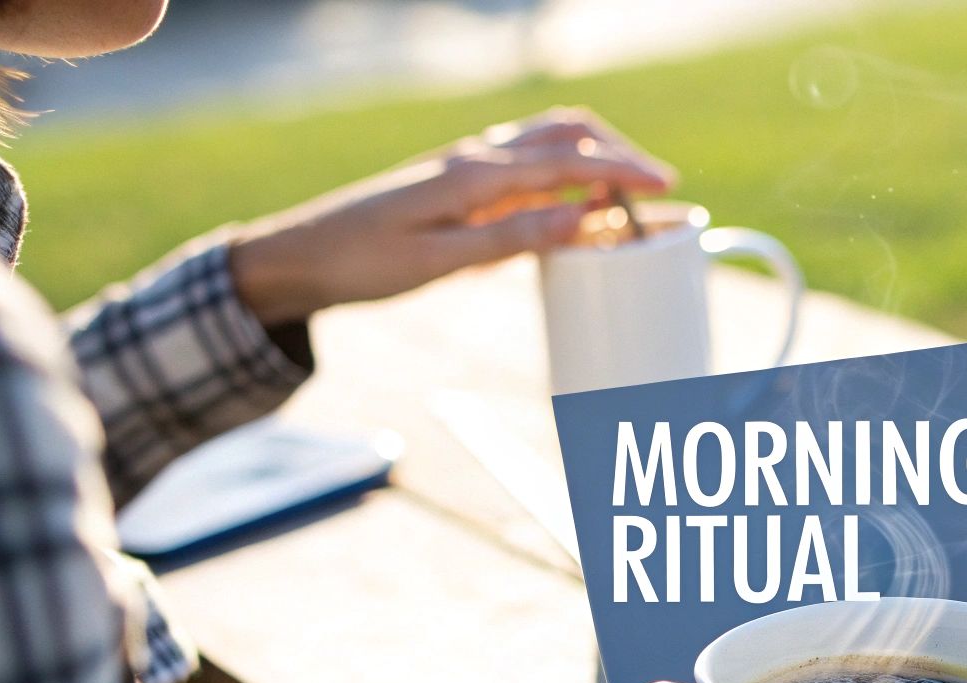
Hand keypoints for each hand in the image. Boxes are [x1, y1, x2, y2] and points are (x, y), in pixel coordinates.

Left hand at [229, 107, 674, 324]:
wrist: (297, 258)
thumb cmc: (360, 263)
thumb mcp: (439, 260)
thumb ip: (511, 236)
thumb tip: (583, 216)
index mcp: (474, 176)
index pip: (568, 163)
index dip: (624, 171)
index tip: (668, 186)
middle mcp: (476, 161)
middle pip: (566, 136)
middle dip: (619, 155)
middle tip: (659, 193)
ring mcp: (467, 171)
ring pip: (547, 146)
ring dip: (593, 160)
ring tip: (628, 196)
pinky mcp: (459, 188)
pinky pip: (525, 172)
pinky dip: (564, 180)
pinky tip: (575, 207)